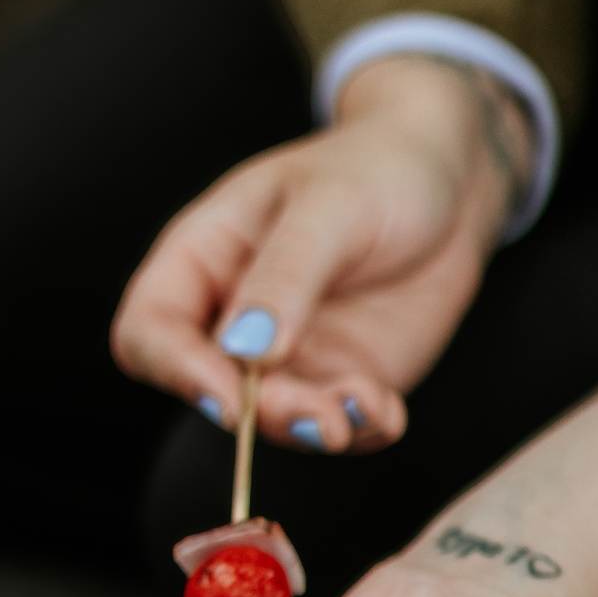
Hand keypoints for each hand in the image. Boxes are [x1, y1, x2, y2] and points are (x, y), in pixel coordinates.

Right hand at [110, 57, 533, 451]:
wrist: (448, 179)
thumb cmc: (376, 167)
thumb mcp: (330, 205)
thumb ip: (286, 274)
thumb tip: (244, 349)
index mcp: (203, 261)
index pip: (149, 332)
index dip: (176, 371)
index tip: (230, 398)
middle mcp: (234, 320)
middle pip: (213, 392)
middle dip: (264, 414)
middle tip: (320, 414)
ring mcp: (289, 357)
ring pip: (276, 421)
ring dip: (315, 427)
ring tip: (366, 408)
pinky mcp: (341, 379)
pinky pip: (339, 425)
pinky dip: (362, 429)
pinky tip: (388, 411)